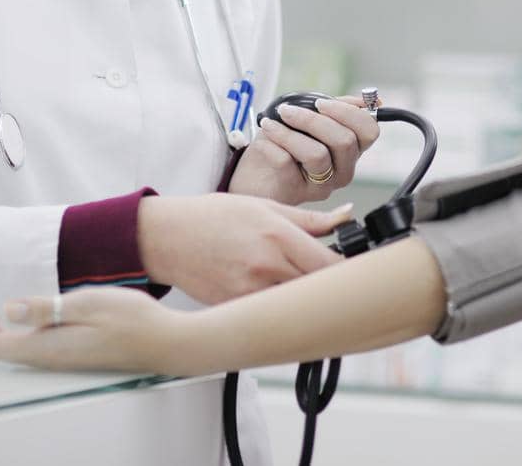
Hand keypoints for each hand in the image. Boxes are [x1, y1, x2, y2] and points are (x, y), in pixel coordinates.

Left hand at [0, 289, 192, 374]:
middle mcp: (52, 358)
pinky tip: (24, 315)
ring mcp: (64, 358)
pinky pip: (33, 345)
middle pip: (1, 348)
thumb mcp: (86, 303)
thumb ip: (45, 308)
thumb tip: (9, 308)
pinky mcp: (76, 354)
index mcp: (48, 348)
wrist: (167, 342)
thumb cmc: (131, 320)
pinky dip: (17, 329)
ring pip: (16, 347)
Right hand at [136, 193, 349, 303]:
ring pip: (297, 307)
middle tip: (335, 280)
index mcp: (278, 236)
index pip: (331, 264)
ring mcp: (250, 293)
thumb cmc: (213, 217)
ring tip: (305, 287)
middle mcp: (267, 266)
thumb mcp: (263, 206)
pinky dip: (280, 310)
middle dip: (331, 286)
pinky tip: (278, 297)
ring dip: (306, 300)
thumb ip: (309, 219)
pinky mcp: (237, 309)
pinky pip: (270, 315)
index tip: (354, 267)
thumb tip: (348, 214)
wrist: (167, 237)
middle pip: (319, 289)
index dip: (348, 268)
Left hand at [227, 96, 380, 203]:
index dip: (348, 112)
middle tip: (287, 111)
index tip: (320, 103)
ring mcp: (323, 185)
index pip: (369, 131)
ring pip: (317, 154)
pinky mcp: (298, 193)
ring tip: (268, 124)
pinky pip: (286, 163)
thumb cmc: (284, 144)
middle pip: (344, 141)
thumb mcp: (309, 121)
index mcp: (351, 150)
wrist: (256, 175)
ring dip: (288, 133)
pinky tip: (262, 141)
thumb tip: (363, 100)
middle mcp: (343, 170)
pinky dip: (271, 145)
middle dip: (312, 120)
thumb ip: (334, 109)